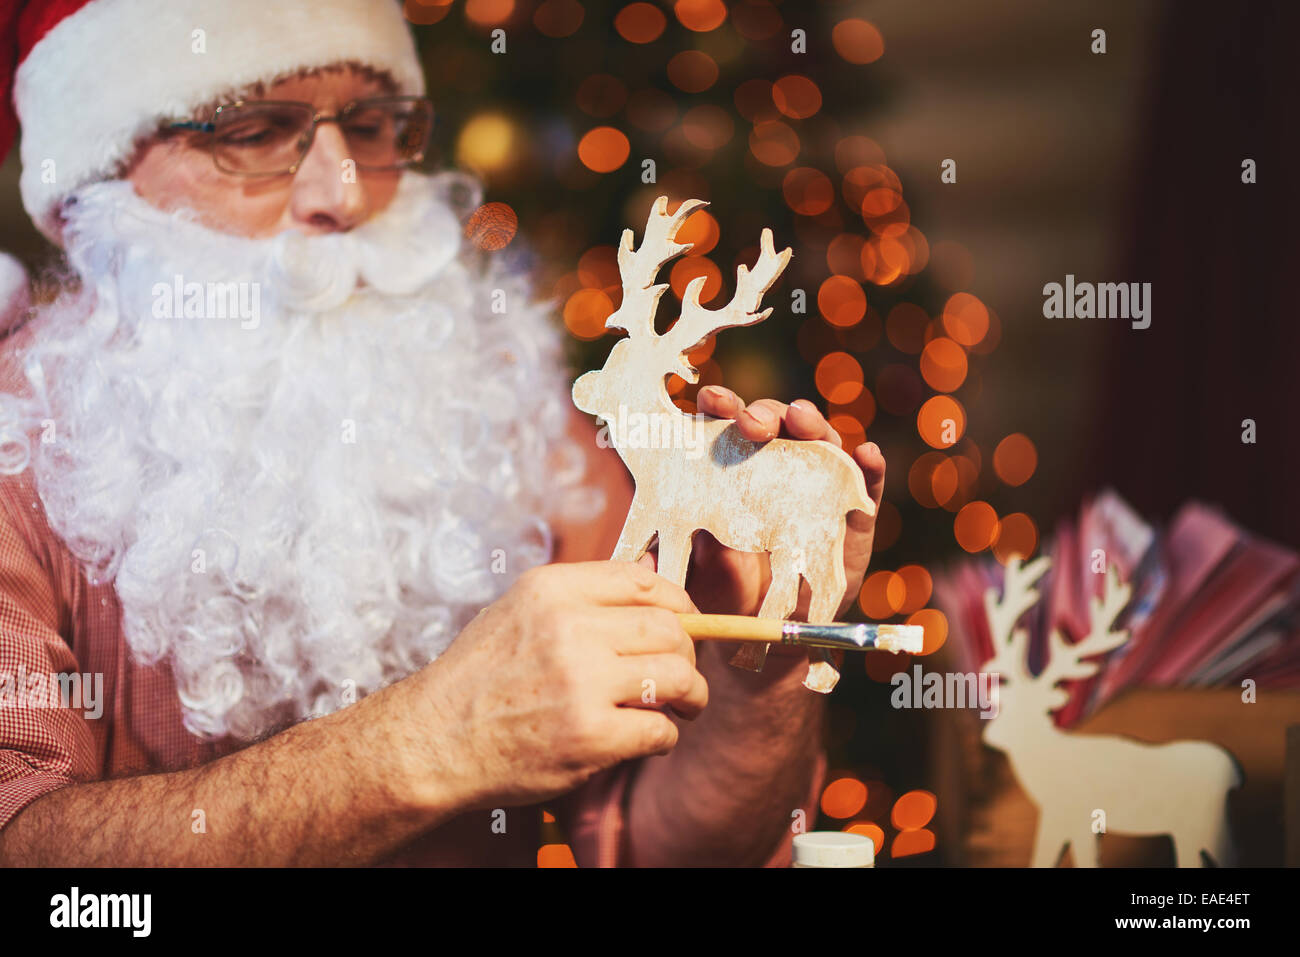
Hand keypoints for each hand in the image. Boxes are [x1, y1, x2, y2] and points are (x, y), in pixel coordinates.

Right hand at [404, 561, 706, 810]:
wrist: (433, 742)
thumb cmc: (479, 678)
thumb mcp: (519, 610)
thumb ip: (582, 595)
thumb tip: (650, 570)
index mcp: (552, 590)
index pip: (644, 581)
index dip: (679, 604)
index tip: (687, 623)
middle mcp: (569, 628)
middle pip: (670, 629)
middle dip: (689, 653)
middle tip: (683, 674)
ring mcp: (581, 683)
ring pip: (677, 676)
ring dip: (690, 695)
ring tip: (682, 706)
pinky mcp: (590, 736)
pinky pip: (659, 729)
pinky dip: (664, 736)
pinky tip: (646, 738)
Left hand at [681, 386, 886, 623]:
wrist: (768, 633)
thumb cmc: (725, 589)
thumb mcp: (693, 569)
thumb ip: (671, 558)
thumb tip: (640, 558)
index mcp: (733, 469)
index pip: (727, 425)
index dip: (721, 407)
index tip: (711, 401)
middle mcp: (778, 469)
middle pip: (777, 425)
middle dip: (765, 414)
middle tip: (753, 423)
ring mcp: (819, 489)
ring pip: (821, 445)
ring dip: (814, 426)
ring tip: (803, 419)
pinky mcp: (853, 518)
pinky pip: (866, 488)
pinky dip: (870, 469)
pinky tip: (867, 454)